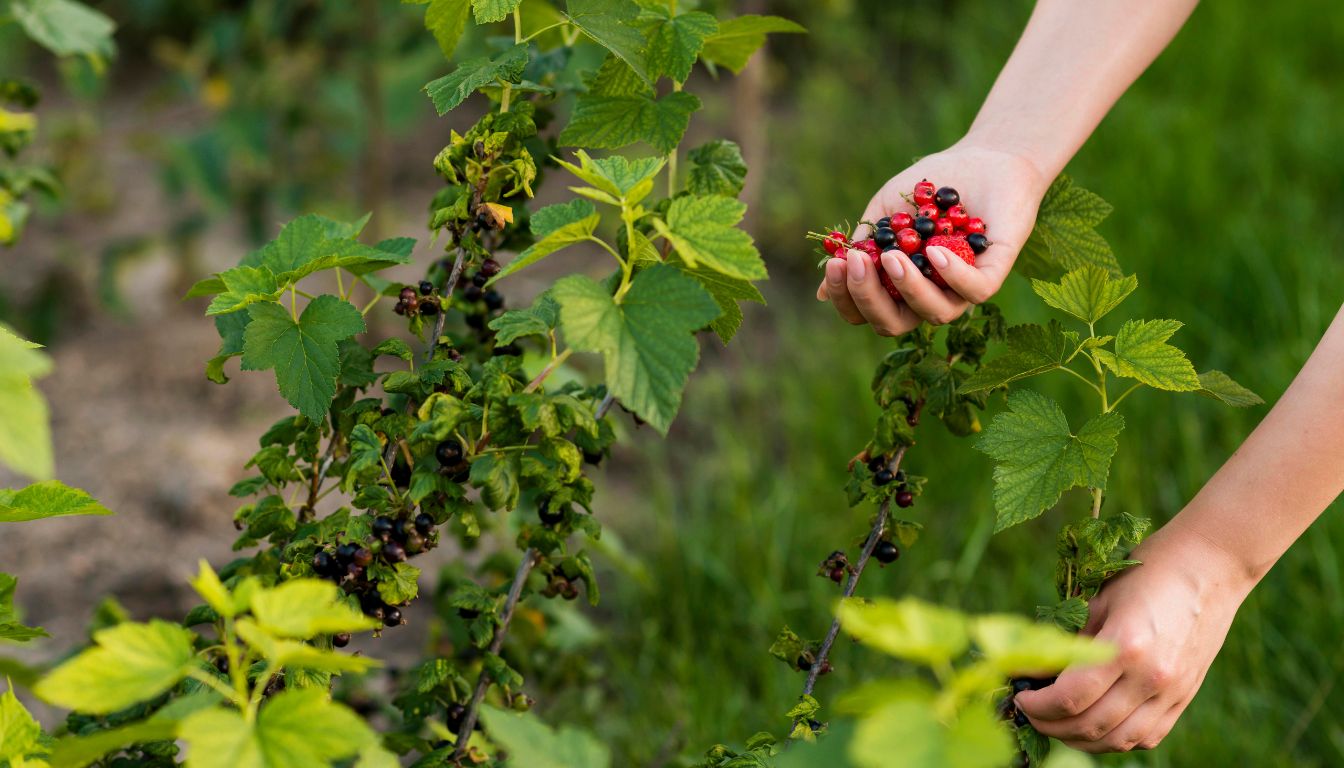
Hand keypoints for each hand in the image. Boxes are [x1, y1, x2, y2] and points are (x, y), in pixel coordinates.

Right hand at [816, 141, 1047, 334]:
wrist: (979, 158)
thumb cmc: (926, 189)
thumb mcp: (883, 214)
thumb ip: (860, 249)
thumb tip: (821, 292)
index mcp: (898, 288)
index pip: (867, 312)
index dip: (846, 299)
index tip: (836, 265)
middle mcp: (929, 296)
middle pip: (893, 324)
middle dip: (868, 299)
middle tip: (858, 263)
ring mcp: (961, 289)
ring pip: (934, 313)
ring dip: (908, 288)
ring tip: (893, 255)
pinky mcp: (994, 273)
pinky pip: (974, 292)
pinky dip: (951, 275)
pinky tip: (933, 251)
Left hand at [1014, 521, 1256, 752]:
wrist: (1209, 567)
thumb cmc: (1147, 573)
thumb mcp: (1099, 601)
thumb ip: (1070, 643)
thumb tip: (1033, 672)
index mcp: (1125, 647)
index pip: (1069, 698)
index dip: (1036, 706)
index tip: (1019, 697)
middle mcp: (1151, 677)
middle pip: (1090, 726)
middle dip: (1050, 725)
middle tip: (1030, 712)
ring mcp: (1172, 692)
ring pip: (1118, 741)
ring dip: (1080, 739)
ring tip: (1056, 724)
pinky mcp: (1184, 698)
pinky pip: (1146, 737)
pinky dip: (1115, 739)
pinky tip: (1094, 725)